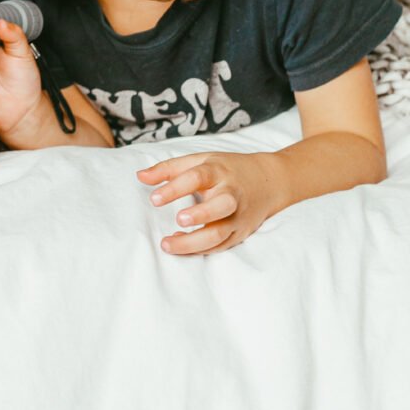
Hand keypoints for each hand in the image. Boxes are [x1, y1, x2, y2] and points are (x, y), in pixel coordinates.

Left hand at [137, 150, 285, 255]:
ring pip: (220, 233)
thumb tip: (139, 176)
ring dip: (195, 242)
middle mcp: (231, 194)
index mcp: (219, 171)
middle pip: (221, 205)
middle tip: (178, 220)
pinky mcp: (241, 233)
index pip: (197, 177)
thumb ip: (168, 169)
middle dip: (201, 214)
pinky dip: (201, 249)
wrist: (269, 182)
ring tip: (168, 244)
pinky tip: (181, 246)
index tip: (154, 199)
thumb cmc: (227, 170)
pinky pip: (221, 246)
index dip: (175, 188)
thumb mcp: (200, 160)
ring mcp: (238, 216)